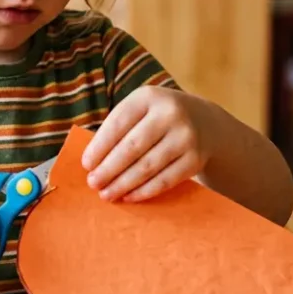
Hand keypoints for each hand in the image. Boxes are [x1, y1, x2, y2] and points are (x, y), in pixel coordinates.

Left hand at [82, 86, 208, 202]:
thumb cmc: (159, 119)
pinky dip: (144, 191)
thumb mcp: (142, 110)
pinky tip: (129, 196)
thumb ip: (119, 129)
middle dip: (108, 169)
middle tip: (93, 183)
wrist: (206, 123)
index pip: (118, 123)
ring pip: (147, 166)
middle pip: (132, 147)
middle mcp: (169, 113)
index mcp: (148, 97)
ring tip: (107, 194)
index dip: (100, 146)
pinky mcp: (195, 159)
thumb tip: (92, 163)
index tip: (86, 165)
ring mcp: (185, 137)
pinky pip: (165, 180)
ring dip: (123, 184)